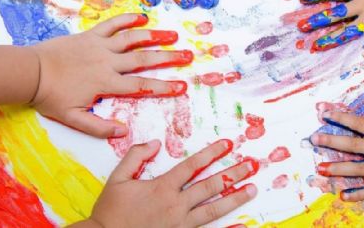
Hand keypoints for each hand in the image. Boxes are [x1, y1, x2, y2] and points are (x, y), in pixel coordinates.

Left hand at [30, 13, 193, 137]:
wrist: (30, 72)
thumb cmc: (51, 97)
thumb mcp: (73, 119)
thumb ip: (99, 127)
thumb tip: (124, 130)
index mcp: (106, 83)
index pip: (140, 86)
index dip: (163, 87)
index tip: (181, 86)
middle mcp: (108, 62)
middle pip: (143, 59)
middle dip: (168, 58)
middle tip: (188, 55)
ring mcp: (99, 46)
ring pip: (132, 39)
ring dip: (153, 36)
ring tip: (172, 35)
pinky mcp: (90, 36)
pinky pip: (111, 25)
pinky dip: (126, 19)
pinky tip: (141, 16)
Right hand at [86, 140, 257, 227]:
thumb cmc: (110, 212)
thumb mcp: (117, 178)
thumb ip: (135, 156)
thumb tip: (155, 143)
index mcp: (162, 188)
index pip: (192, 165)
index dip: (211, 153)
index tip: (227, 144)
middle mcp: (176, 205)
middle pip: (210, 186)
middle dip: (233, 174)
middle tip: (252, 165)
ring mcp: (180, 224)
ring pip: (213, 209)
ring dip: (235, 198)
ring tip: (252, 189)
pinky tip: (242, 225)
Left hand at [309, 90, 363, 199]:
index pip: (358, 123)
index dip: (340, 118)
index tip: (324, 114)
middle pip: (352, 145)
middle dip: (331, 141)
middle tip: (313, 140)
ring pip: (358, 169)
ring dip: (338, 168)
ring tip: (321, 169)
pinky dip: (358, 194)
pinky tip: (344, 195)